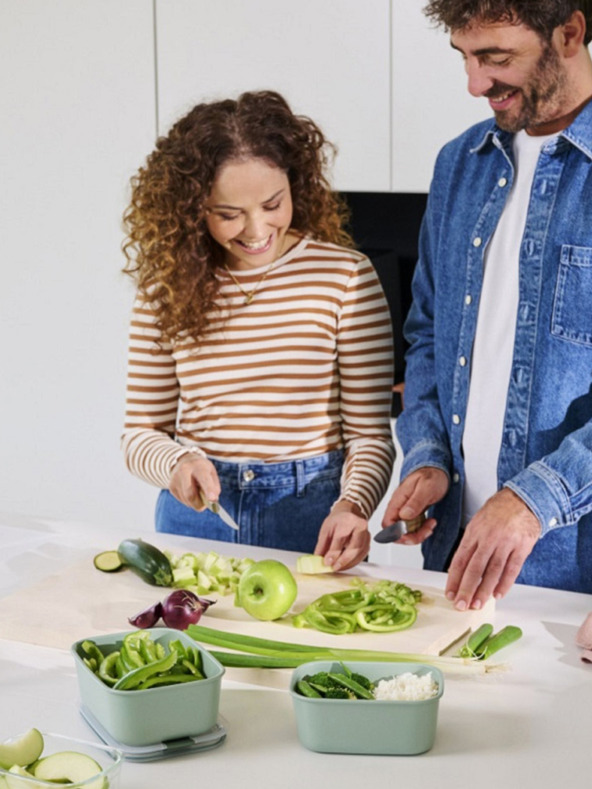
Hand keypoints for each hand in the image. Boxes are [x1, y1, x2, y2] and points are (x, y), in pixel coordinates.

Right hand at [169, 454, 220, 509]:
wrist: (184, 460)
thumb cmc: (202, 469)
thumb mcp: (211, 472)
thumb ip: (215, 487)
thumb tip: (212, 501)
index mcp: (198, 465)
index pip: (204, 479)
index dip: (209, 490)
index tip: (213, 499)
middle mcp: (184, 471)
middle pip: (191, 495)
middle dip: (199, 504)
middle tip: (205, 505)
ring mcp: (175, 479)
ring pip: (186, 500)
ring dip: (195, 502)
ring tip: (197, 492)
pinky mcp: (171, 486)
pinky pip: (182, 500)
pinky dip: (189, 501)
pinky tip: (190, 491)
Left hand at [314, 500, 369, 570]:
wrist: (348, 514)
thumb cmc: (337, 521)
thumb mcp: (326, 529)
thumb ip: (322, 545)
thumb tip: (318, 560)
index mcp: (348, 520)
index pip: (341, 538)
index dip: (334, 552)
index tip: (327, 562)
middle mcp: (360, 526)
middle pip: (354, 547)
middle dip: (343, 560)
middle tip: (334, 568)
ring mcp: (366, 534)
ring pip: (360, 553)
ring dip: (348, 563)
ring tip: (338, 568)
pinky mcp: (368, 542)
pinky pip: (362, 555)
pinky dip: (353, 562)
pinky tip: (345, 565)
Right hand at [381, 467, 448, 544]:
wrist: (437, 469)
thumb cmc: (432, 475)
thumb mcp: (426, 487)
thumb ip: (415, 501)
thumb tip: (404, 515)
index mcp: (398, 500)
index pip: (388, 524)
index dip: (397, 534)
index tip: (412, 534)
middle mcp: (399, 507)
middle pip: (395, 532)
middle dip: (411, 537)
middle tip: (426, 531)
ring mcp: (405, 511)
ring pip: (404, 532)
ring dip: (418, 534)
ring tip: (431, 525)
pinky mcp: (412, 513)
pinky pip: (412, 528)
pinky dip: (422, 530)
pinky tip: (430, 522)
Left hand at [445, 488, 540, 609]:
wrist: (524, 499)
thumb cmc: (498, 511)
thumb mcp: (478, 522)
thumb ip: (471, 544)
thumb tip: (461, 569)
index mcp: (474, 532)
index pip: (460, 559)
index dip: (454, 579)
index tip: (450, 593)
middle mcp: (488, 538)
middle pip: (474, 568)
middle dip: (466, 589)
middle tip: (461, 605)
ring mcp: (506, 542)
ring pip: (493, 571)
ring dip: (484, 590)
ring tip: (477, 604)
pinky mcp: (522, 547)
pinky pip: (512, 569)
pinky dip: (505, 584)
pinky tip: (498, 594)